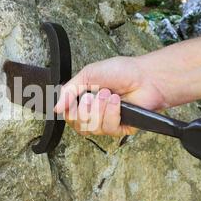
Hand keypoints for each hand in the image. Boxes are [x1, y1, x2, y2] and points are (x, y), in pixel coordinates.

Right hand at [54, 56, 168, 136]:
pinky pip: (107, 128)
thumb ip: (69, 90)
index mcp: (84, 101)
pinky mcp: (120, 129)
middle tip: (94, 94)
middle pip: (77, 124)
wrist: (145, 76)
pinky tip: (118, 103)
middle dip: (86, 107)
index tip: (78, 97)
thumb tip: (55, 108)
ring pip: (91, 127)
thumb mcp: (88, 74)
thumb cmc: (121, 71)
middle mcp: (93, 114)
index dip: (70, 109)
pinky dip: (111, 113)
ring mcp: (106, 123)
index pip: (67, 115)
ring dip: (100, 109)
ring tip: (109, 95)